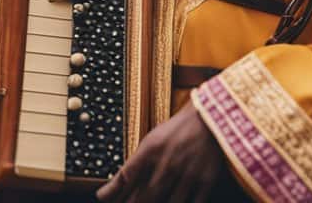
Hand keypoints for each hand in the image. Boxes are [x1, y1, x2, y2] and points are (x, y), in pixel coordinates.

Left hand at [97, 104, 233, 202]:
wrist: (210, 118)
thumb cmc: (178, 129)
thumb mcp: (153, 138)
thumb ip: (139, 160)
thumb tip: (124, 180)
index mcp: (151, 149)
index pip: (126, 176)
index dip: (111, 191)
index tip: (101, 197)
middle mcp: (166, 164)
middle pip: (144, 196)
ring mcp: (186, 174)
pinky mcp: (204, 181)